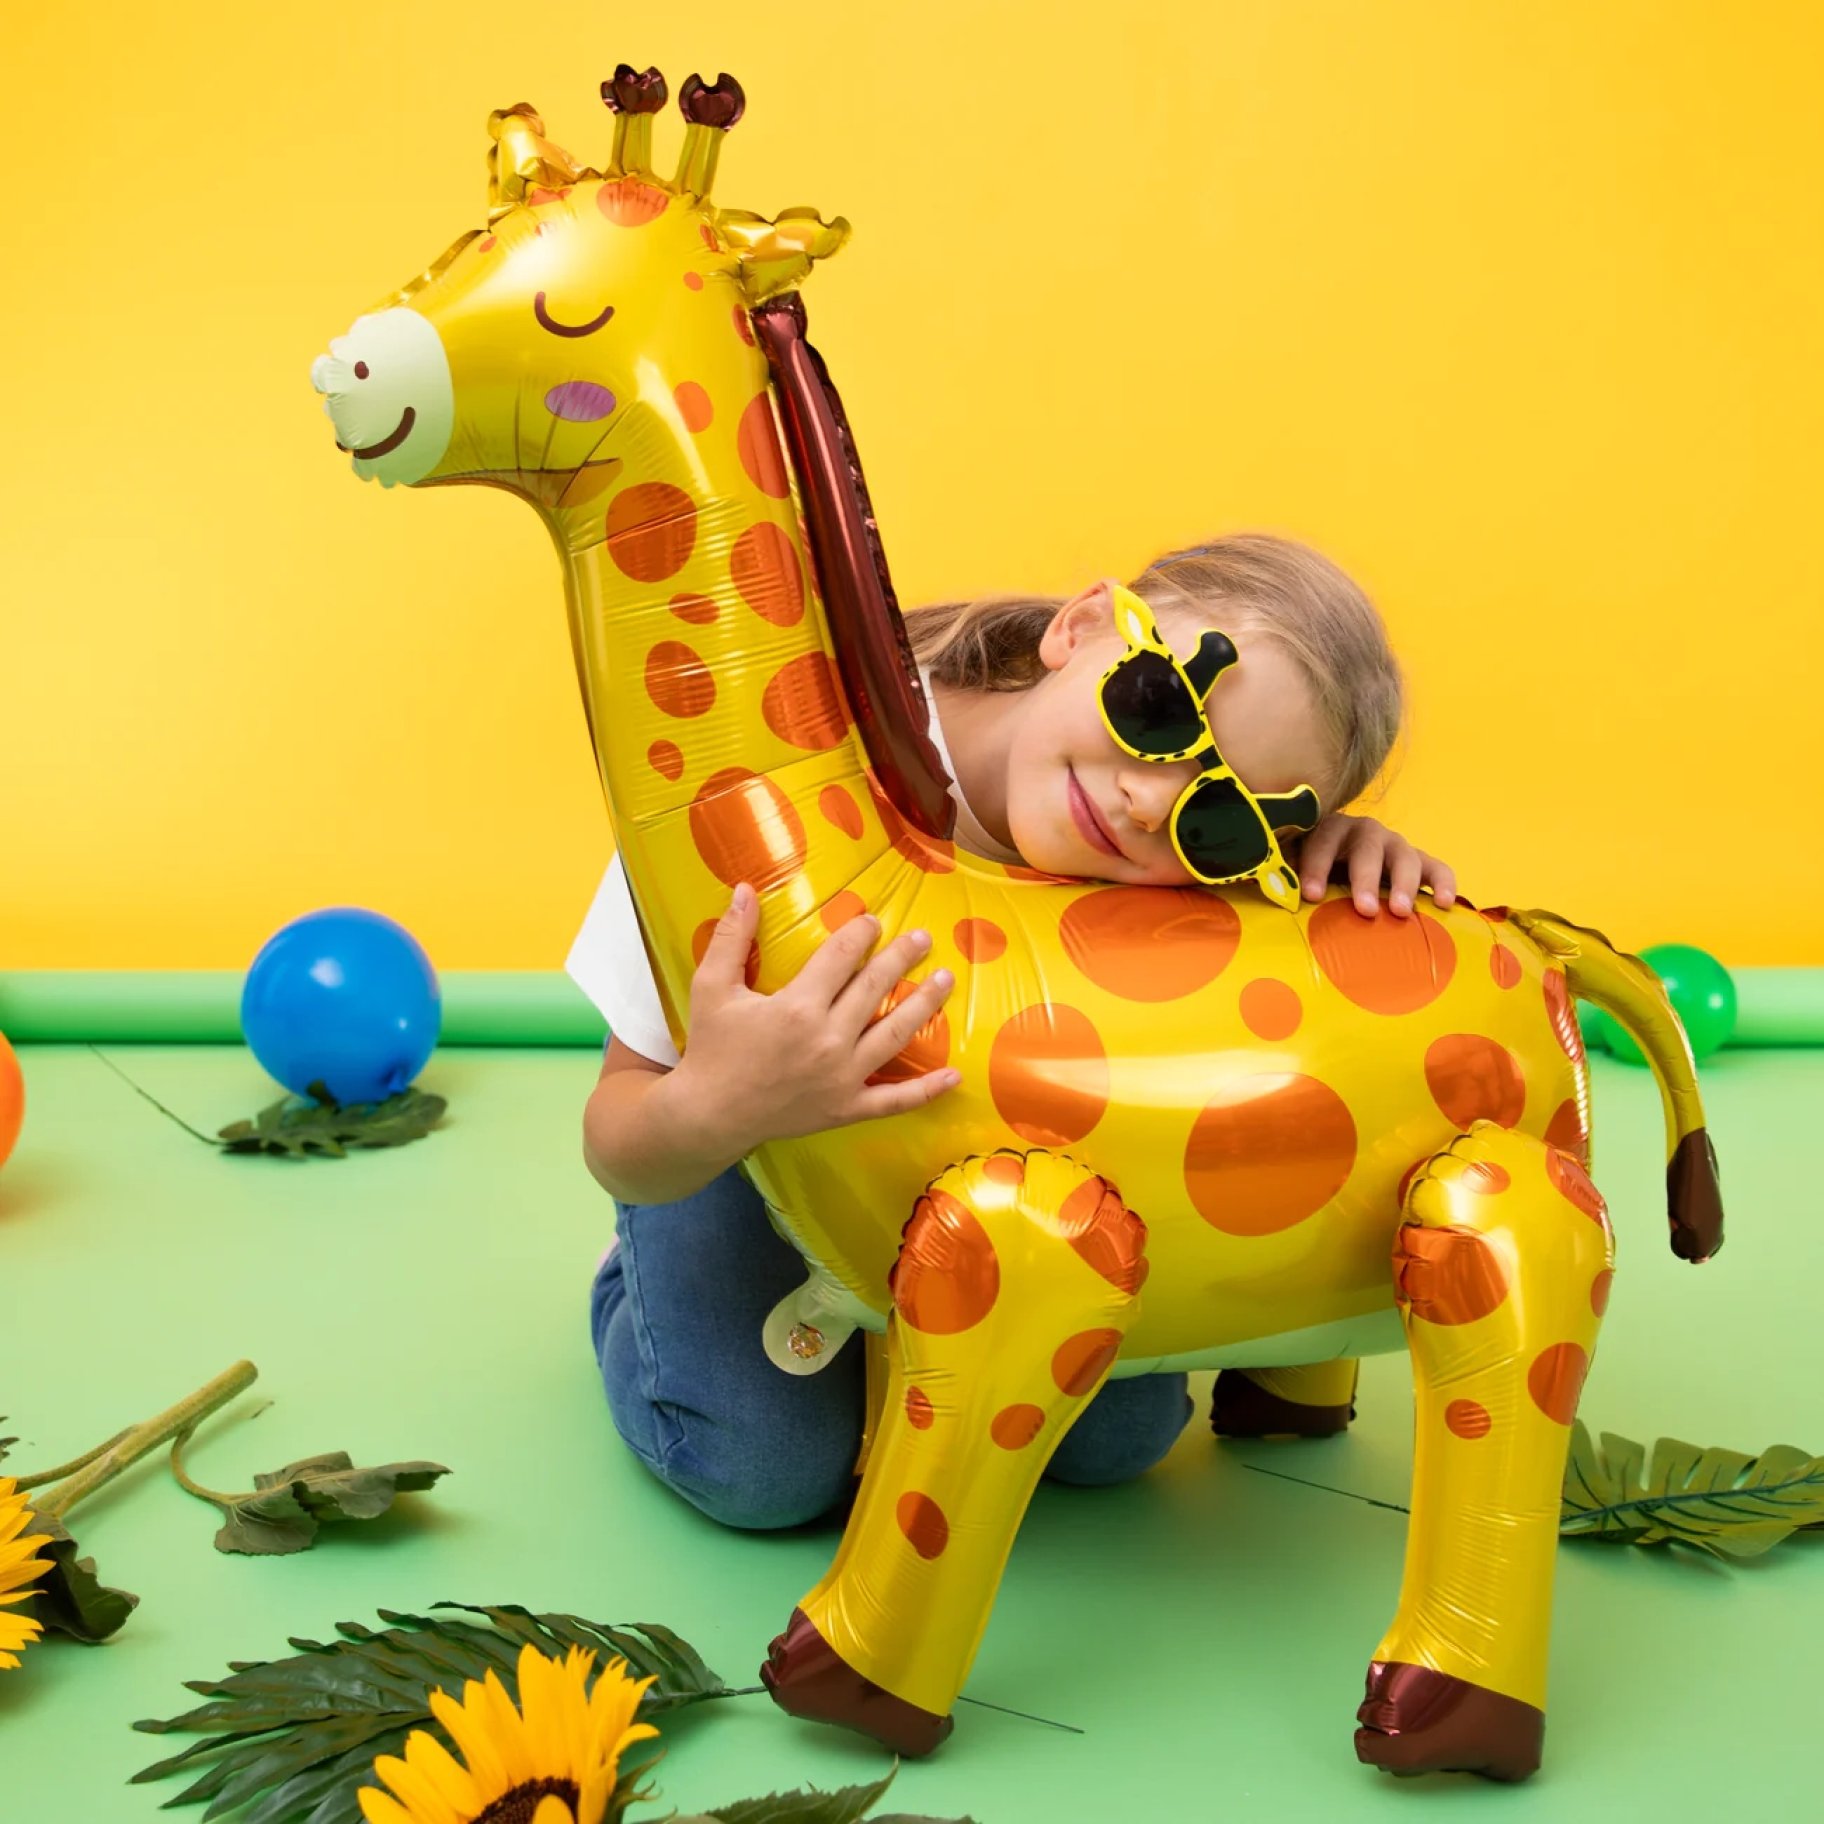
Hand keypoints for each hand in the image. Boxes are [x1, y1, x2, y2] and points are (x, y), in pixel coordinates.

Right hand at [675, 881, 961, 1149]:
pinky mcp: (847, 1108)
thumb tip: (744, 888)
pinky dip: (926, 1091)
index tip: (873, 921)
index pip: (841, 957)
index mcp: (798, 1007)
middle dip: (901, 958)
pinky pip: (894, 1101)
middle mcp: (828, 1039)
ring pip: (895, 1035)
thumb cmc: (711, 1048)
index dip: (861, 934)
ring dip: (925, 1006)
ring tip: (945, 980)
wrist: (709, 1115)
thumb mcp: (712, 987)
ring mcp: (842, 1077)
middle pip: (875, 988)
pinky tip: (955, 1077)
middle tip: (923, 938)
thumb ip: (732, 936)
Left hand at [1293, 814, 1456, 918]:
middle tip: (1364, 909)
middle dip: (1364, 879)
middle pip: (1367, 849)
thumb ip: (1280, 874)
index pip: (1322, 840)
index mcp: (1329, 830)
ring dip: (1404, 884)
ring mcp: (1394, 845)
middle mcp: (1364, 832)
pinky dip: (1443, 883)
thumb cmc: (1313, 872)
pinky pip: (1437, 869)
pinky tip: (1444, 904)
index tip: (1312, 895)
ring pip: (1404, 857)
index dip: (1316, 866)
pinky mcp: (1420, 862)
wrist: (1343, 863)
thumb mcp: (1292, 867)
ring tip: (1401, 911)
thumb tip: (1260, 888)